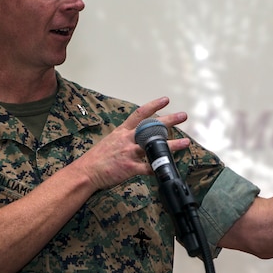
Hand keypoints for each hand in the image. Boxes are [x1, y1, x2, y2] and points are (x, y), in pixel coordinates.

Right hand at [74, 96, 190, 190]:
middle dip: (169, 120)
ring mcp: (129, 153)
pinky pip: (148, 168)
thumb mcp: (110, 140)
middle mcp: (127, 139)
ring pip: (154, 147)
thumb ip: (125, 137)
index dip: (154, 105)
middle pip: (151, 127)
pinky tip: (167, 168)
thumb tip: (137, 135)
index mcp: (122, 131)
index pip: (140, 114)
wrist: (86, 172)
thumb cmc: (97, 158)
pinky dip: (158, 168)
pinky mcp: (130, 168)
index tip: (166, 100)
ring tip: (185, 142)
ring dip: (171, 145)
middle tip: (183, 116)